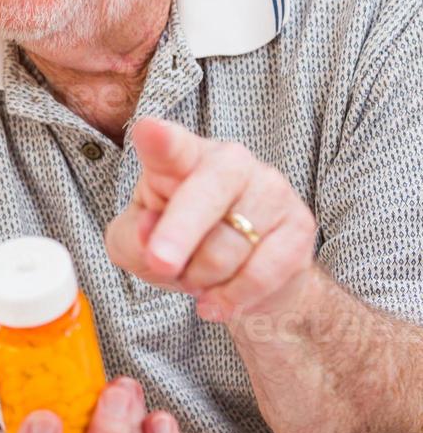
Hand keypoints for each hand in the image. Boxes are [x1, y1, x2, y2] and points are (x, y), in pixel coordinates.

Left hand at [105, 118, 317, 322]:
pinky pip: (260, 273)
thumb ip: (133, 236)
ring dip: (202, 278)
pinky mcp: (300, 224)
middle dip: (179, 234)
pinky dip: (232, 296)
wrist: (241, 279)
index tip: (149, 132)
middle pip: (204, 195)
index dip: (160, 139)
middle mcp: (230, 161)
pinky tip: (218, 300)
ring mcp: (270, 189)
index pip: (170, 146)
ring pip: (228, 246)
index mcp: (180, 158)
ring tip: (196, 278)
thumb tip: (148, 229)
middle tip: (160, 264)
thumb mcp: (135, 244)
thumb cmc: (178, 246)